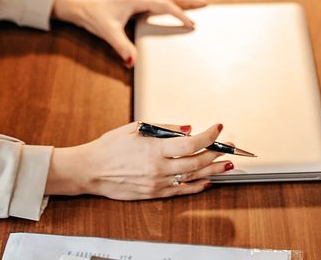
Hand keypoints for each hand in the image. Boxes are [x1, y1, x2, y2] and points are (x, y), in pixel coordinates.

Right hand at [45, 122, 232, 199]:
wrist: (90, 170)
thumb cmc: (109, 147)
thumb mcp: (135, 128)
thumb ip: (163, 128)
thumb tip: (186, 128)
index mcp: (154, 149)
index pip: (190, 143)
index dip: (208, 135)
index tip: (218, 127)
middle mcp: (158, 168)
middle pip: (196, 162)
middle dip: (216, 153)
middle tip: (229, 147)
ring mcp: (157, 183)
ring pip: (192, 178)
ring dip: (212, 171)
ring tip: (226, 164)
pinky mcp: (154, 194)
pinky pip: (181, 191)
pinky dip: (196, 187)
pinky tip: (207, 181)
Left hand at [52, 0, 206, 66]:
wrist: (80, 7)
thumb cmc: (93, 16)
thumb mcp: (108, 32)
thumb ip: (121, 46)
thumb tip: (133, 62)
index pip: (165, 6)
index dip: (180, 15)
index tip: (192, 25)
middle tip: (206, 2)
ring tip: (198, 2)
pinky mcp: (136, 0)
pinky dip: (172, 1)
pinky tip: (176, 6)